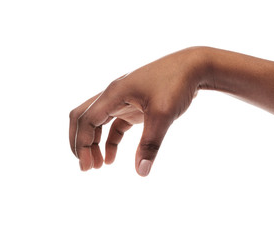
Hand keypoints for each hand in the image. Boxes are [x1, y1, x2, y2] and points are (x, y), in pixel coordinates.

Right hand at [69, 47, 206, 175]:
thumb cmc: (176, 83)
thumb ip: (150, 144)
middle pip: (83, 118)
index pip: (85, 120)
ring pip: (96, 122)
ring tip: (99, 166)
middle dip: (80, 143)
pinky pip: (114, 124)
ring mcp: (122, 99)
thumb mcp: (163, 115)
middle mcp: (113, 95)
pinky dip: (109, 140)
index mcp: (113, 94)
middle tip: (87, 168)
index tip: (88, 167)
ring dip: (93, 143)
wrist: (193, 66)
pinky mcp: (133, 105)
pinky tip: (112, 158)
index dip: (81, 144)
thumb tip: (141, 172)